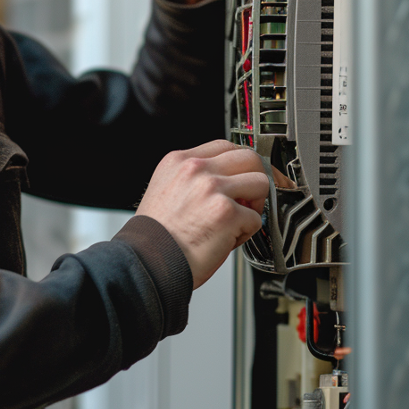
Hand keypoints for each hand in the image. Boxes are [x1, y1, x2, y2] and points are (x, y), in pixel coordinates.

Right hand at [137, 140, 268, 288]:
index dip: (238, 164)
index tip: (242, 176)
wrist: (148, 261)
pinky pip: (256, 219)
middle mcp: (196, 169)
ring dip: (255, 204)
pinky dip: (246, 232)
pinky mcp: (227, 213)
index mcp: (179, 160)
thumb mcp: (166, 188)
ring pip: (260, 182)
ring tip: (238, 220)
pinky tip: (227, 239)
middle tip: (249, 199)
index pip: (224, 146)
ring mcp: (212, 188)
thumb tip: (227, 181)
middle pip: (248, 157)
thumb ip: (193, 178)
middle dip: (254, 179)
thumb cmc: (156, 234)